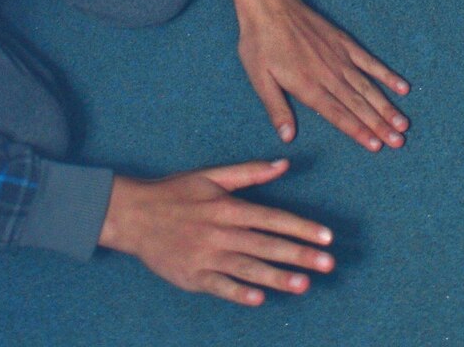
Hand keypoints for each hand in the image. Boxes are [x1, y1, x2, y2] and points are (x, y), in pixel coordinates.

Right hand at [98, 160, 334, 305]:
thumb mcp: (212, 175)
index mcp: (228, 206)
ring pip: (248, 268)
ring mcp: (206, 256)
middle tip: (328, 263)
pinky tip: (259, 299)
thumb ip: (249, 172)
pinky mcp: (192, 277)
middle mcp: (221, 231)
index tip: (326, 236)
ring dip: (277, 277)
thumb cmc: (176, 192)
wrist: (134, 215)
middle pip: (266, 244)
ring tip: (304, 285)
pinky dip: (239, 293)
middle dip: (299, 254)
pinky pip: (220, 287)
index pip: (273, 217)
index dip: (301, 227)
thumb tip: (284, 163)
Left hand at [222, 0, 409, 152]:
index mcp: (308, 86)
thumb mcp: (259, 78)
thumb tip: (287, 137)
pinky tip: (401, 87)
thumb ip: (276, 108)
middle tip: (399, 142)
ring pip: (368, 87)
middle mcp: (329, 74)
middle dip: (380, 125)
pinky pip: (369, 61)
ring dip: (386, 106)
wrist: (270, 5)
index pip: (338, 115)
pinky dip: (386, 74)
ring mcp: (339, 57)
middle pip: (358, 104)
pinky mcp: (344, 42)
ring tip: (403, 123)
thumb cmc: (260, 43)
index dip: (358, 131)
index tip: (376, 146)